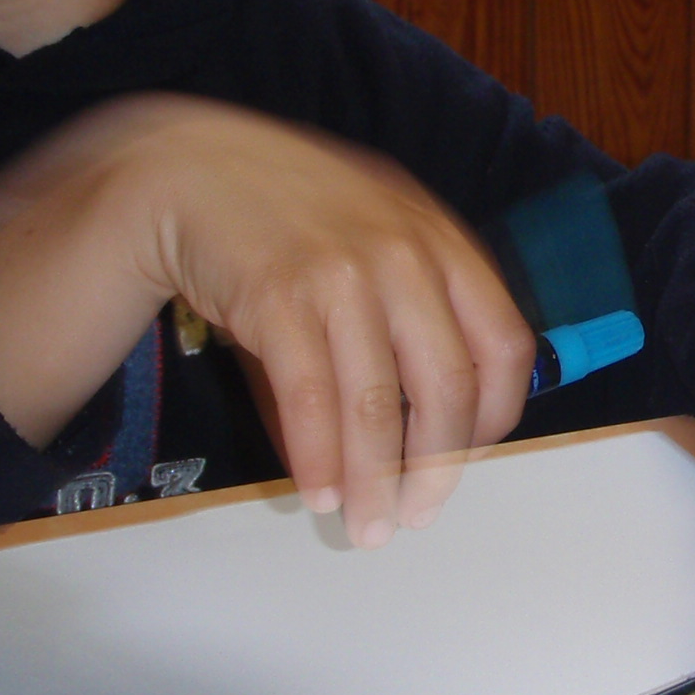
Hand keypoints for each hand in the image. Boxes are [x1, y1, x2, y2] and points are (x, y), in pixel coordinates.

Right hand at [0, 94, 536, 544]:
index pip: (504, 344)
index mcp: (442, 240)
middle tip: (418, 513)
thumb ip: (410, 320)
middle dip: (436, 467)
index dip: (494, 416)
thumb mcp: (374, 240)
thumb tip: (424, 440)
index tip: (471, 459)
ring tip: (367, 525)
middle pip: (446, 386)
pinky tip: (317, 492)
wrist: (191, 168)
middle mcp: (403, 254)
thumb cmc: (292, 218)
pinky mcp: (278, 297)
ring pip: (376, 404)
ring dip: (373, 480)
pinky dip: (317, 459)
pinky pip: (310, 400)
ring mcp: (341, 273)